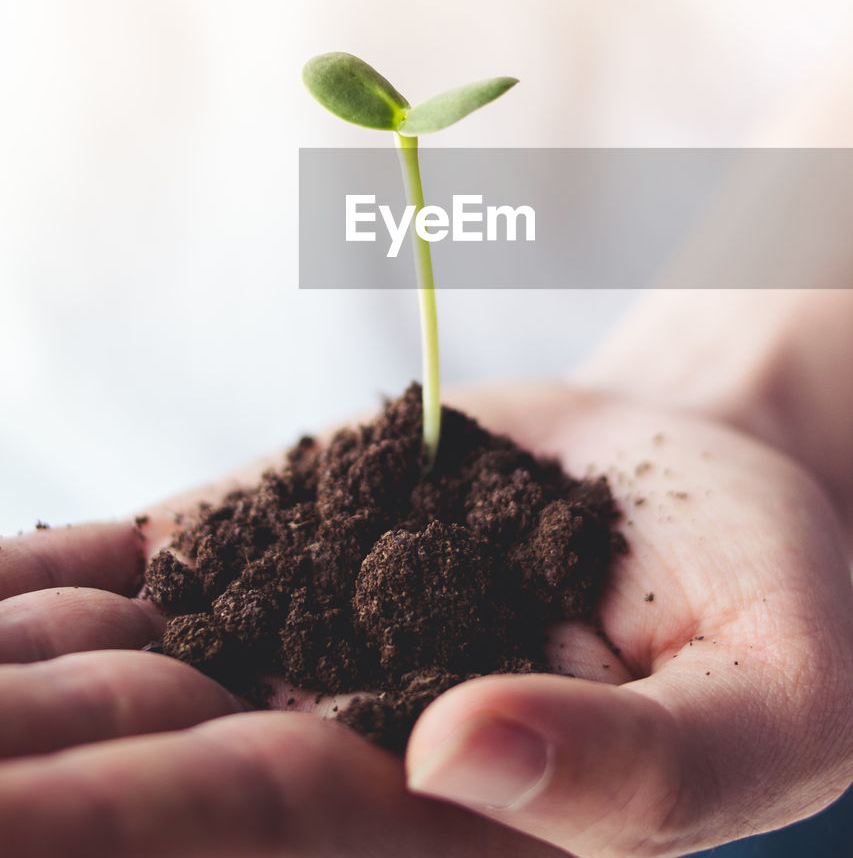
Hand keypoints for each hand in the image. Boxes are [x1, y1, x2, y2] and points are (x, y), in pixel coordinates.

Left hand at [1, 386, 850, 856]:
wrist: (707, 454)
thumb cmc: (766, 592)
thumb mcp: (764, 697)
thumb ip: (640, 766)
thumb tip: (461, 757)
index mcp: (436, 807)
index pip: (237, 824)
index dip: (101, 821)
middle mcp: (340, 728)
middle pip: (136, 757)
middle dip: (21, 752)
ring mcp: (302, 622)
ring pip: (116, 663)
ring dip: (10, 670)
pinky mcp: (291, 527)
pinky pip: (153, 558)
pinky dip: (47, 573)